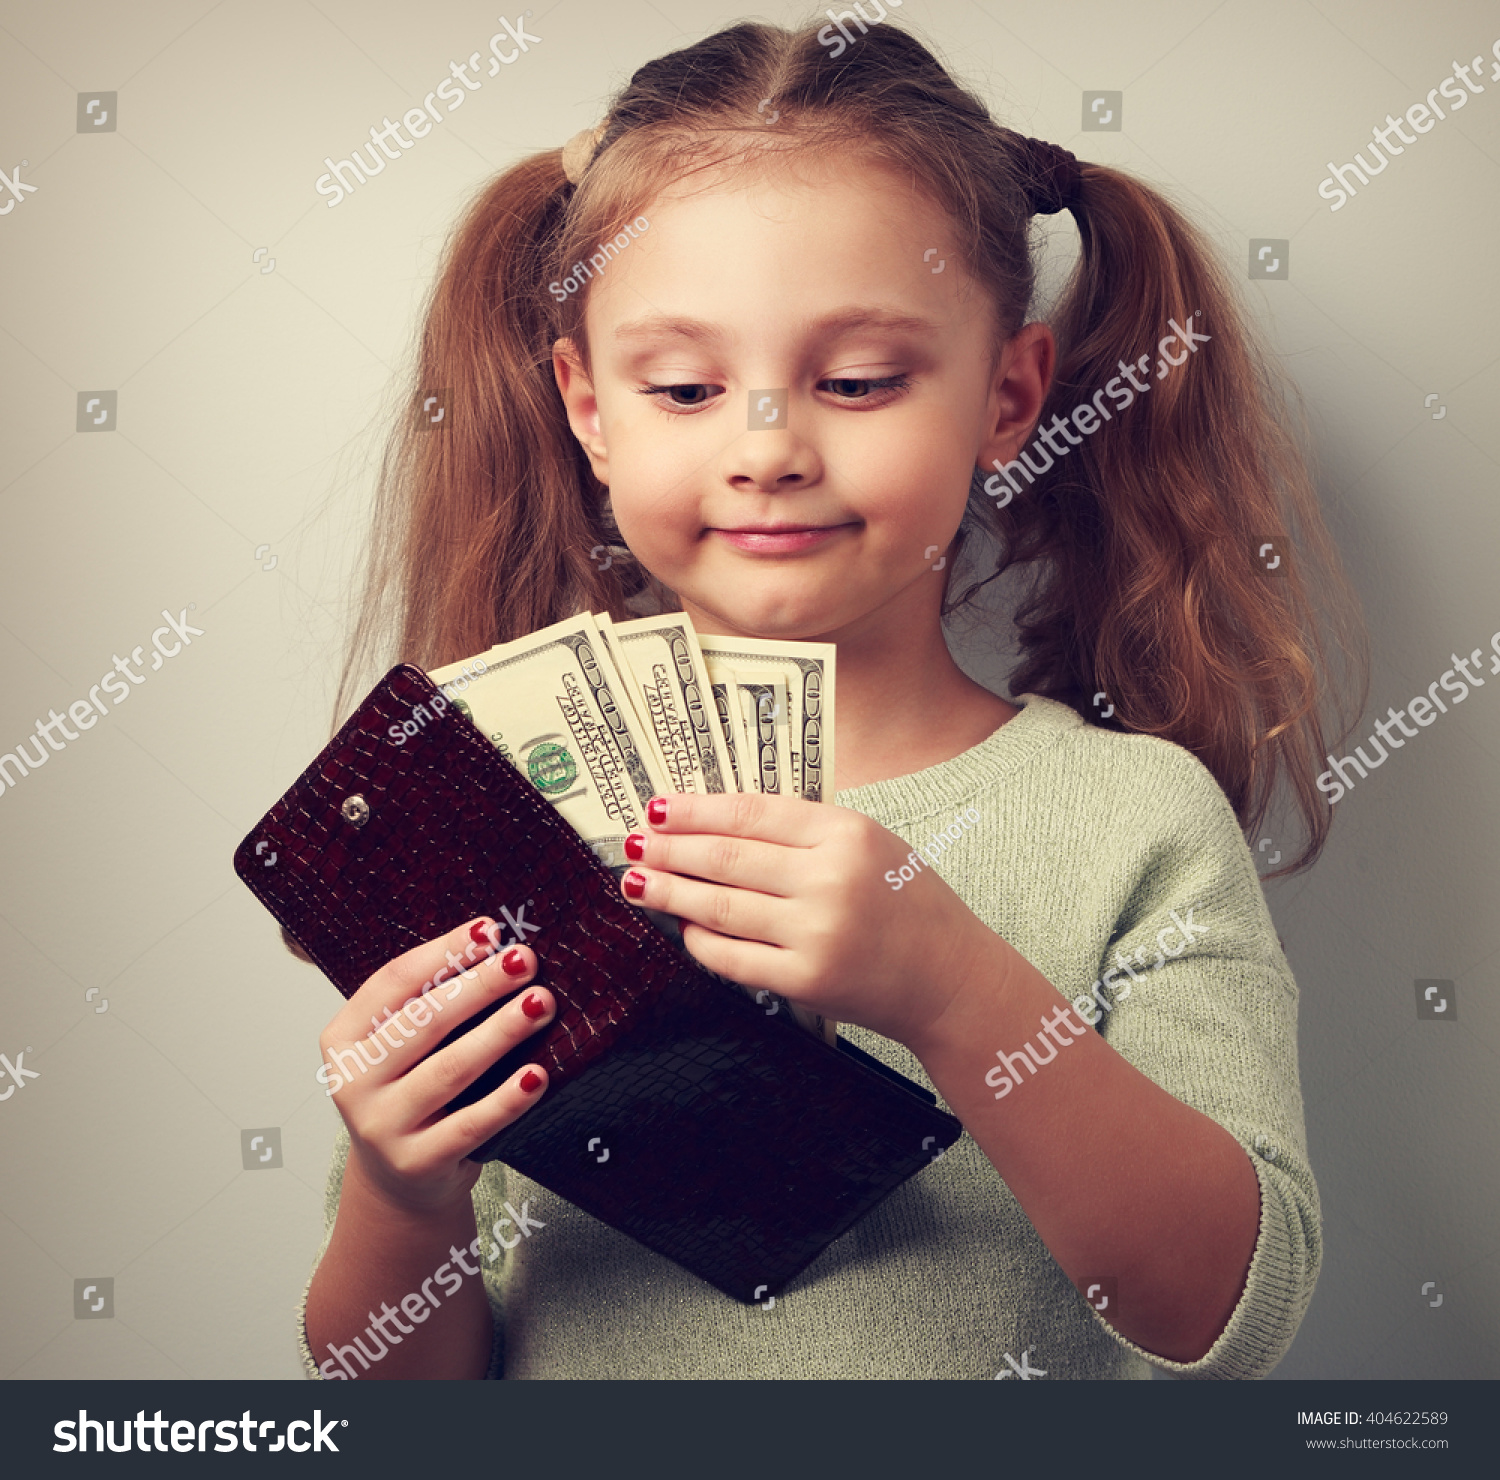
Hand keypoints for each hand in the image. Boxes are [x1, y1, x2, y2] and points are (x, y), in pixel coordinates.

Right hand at [317, 917, 554, 1216]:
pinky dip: (506, 1100)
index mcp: (342, 1038)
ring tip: (540, 1004)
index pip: (394, 982)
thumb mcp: (400, 1046)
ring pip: (449, 1070)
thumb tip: (496, 947)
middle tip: (525, 960)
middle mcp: (353, 1082)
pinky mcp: (417, 1162)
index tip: (490, 930)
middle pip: (424, 1022)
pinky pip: (470, 1126)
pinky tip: (537, 1075)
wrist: (399, 1180)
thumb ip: (427, 1002)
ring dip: (500, 1033)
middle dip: (480, 986)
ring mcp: (382, 1126)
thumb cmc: (409, 1091)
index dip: (444, 952)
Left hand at [618, 793, 997, 1048]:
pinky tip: (682, 928)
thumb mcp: (869, 843)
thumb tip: (719, 820)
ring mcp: (815, 933)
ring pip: (719, 906)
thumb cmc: (906, 902)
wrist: (947, 978)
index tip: (660, 807)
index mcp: (846, 834)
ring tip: (636, 883)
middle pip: (726, 857)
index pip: (751, 813)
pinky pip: (732, 958)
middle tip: (633, 844)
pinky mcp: (804, 980)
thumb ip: (804, 830)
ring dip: (669, 893)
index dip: (696, 810)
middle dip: (670, 850)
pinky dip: (700, 941)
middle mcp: (829, 880)